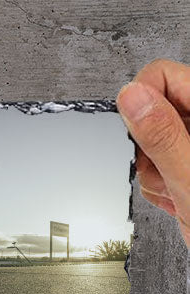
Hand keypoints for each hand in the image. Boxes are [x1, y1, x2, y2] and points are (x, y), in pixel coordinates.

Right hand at [116, 59, 189, 247]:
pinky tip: (176, 195)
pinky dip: (157, 185)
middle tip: (164, 169)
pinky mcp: (185, 162)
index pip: (163, 76)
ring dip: (152, 172)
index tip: (139, 132)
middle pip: (151, 111)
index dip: (142, 101)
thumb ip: (161, 135)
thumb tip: (132, 97)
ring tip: (174, 188)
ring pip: (147, 143)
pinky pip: (153, 164)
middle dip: (146, 146)